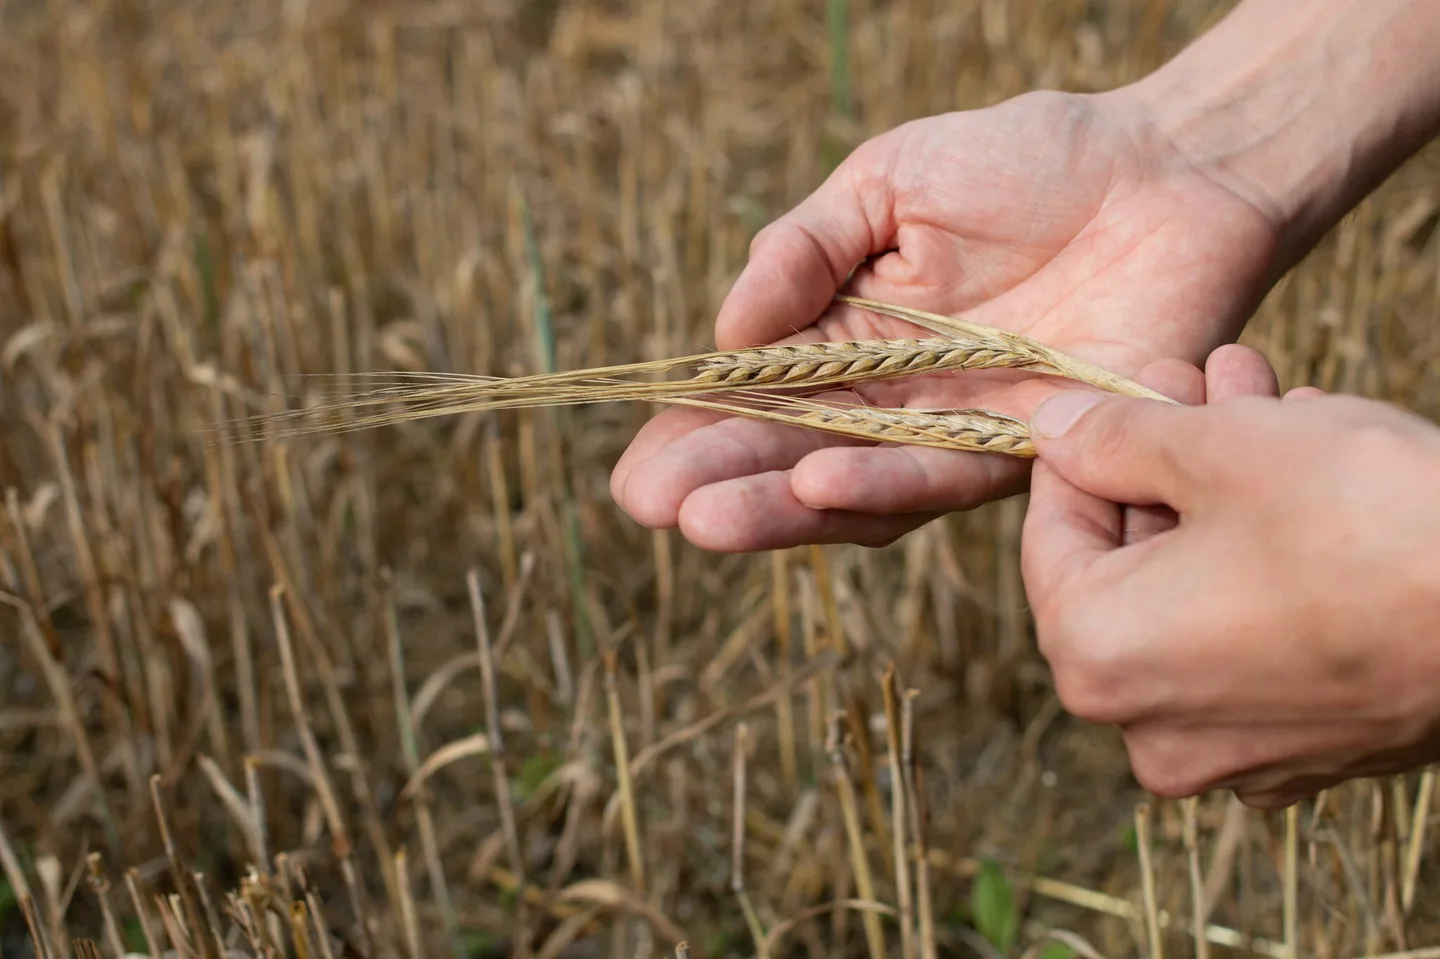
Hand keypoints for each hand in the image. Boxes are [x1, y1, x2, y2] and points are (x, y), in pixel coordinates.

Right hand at [611, 90, 1282, 551]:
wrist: (1165, 167)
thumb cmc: (1025, 161)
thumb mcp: (885, 181)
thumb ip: (803, 251)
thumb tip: (727, 336)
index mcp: (851, 342)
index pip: (760, 405)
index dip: (699, 439)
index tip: (638, 473)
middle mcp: (897, 403)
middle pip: (797, 461)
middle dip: (724, 488)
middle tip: (654, 508)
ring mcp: (963, 432)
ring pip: (861, 488)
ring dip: (784, 509)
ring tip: (709, 520)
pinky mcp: (1035, 448)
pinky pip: (953, 473)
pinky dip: (886, 483)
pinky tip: (818, 487)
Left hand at [1021, 373, 1439, 808]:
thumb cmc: (1369, 525)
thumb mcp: (1220, 449)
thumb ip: (1114, 438)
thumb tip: (1052, 427)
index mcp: (1098, 661)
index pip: (1052, 534)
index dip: (1086, 447)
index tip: (1126, 386)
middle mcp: (1151, 727)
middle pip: (1132, 561)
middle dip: (1169, 457)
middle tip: (1202, 378)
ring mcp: (1239, 750)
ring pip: (1203, 588)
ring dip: (1227, 489)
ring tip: (1264, 397)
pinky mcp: (1316, 746)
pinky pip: (1262, 634)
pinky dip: (1274, 556)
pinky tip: (1312, 470)